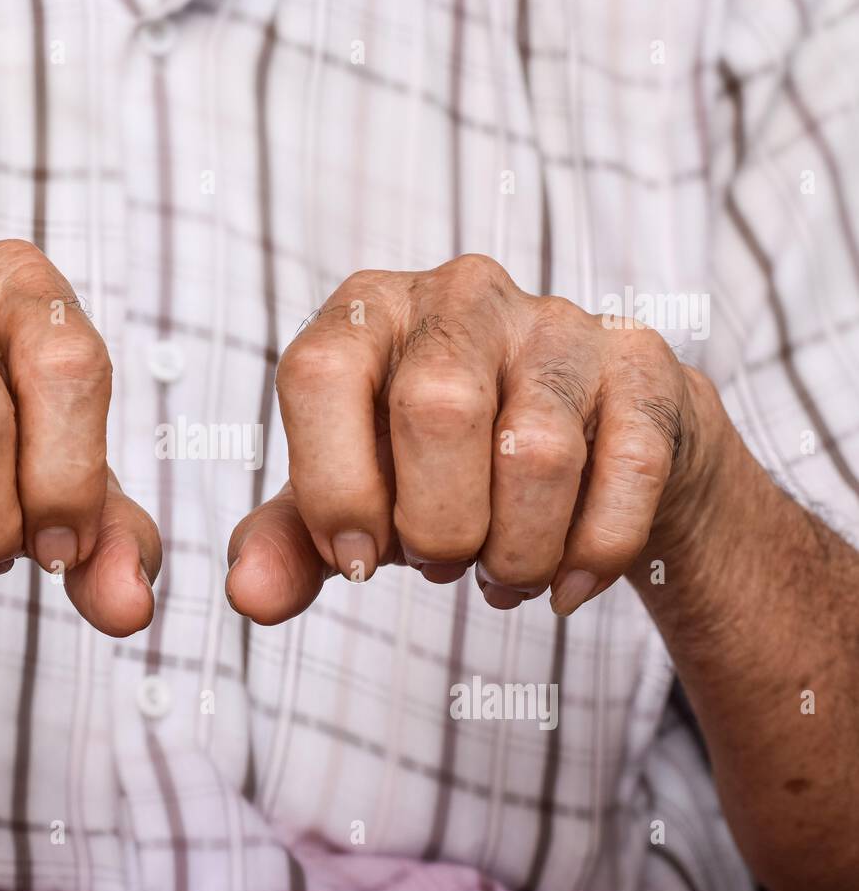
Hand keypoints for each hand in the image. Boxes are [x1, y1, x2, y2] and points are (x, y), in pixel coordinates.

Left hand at [226, 253, 715, 623]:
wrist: (574, 442)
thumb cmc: (435, 466)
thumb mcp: (349, 498)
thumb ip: (289, 543)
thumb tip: (249, 595)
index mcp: (365, 312)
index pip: (320, 372)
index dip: (333, 483)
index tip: (356, 559)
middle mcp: (460, 296)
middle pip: (437, 410)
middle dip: (437, 528)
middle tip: (441, 564)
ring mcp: (559, 323)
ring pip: (537, 453)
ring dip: (516, 554)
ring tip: (502, 573)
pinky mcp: (641, 365)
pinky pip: (628, 471)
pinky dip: (589, 555)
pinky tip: (566, 582)